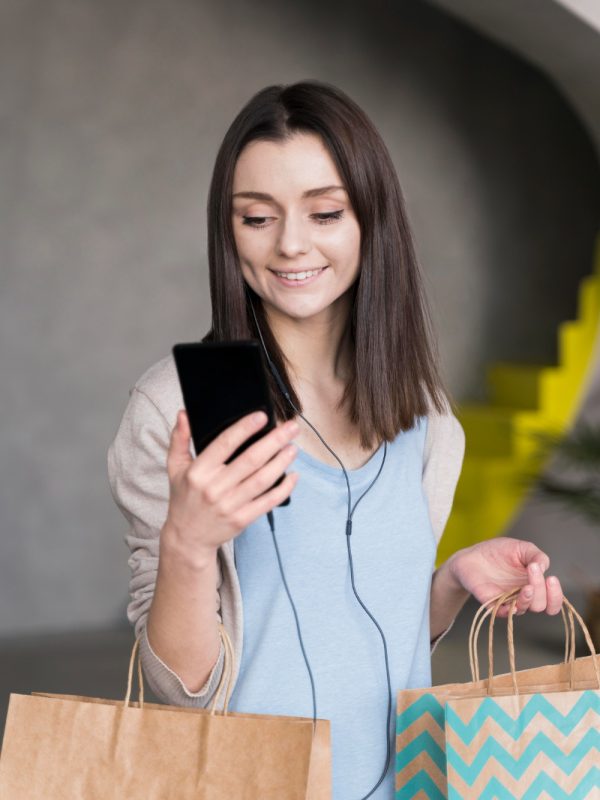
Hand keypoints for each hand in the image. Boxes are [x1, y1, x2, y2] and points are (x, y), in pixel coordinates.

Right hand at [164, 409, 298, 560]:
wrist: (187, 538)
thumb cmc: (184, 498)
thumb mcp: (175, 467)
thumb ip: (179, 439)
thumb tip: (184, 414)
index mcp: (198, 472)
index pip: (224, 444)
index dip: (245, 428)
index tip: (262, 416)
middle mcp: (215, 488)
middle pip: (250, 460)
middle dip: (274, 441)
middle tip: (291, 428)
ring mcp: (230, 505)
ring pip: (262, 480)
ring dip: (281, 462)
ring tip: (293, 448)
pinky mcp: (242, 519)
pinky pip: (268, 502)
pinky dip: (283, 489)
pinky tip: (293, 476)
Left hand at [445, 537, 563, 617]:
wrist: (472, 555)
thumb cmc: (498, 552)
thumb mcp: (521, 548)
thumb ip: (536, 555)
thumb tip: (545, 567)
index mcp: (535, 585)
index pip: (552, 601)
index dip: (556, 595)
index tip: (551, 578)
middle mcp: (523, 596)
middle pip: (541, 605)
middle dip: (541, 589)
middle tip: (532, 569)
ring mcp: (508, 601)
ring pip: (525, 609)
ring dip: (529, 599)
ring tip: (527, 586)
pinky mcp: (491, 603)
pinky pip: (502, 613)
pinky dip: (510, 609)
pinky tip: (513, 599)